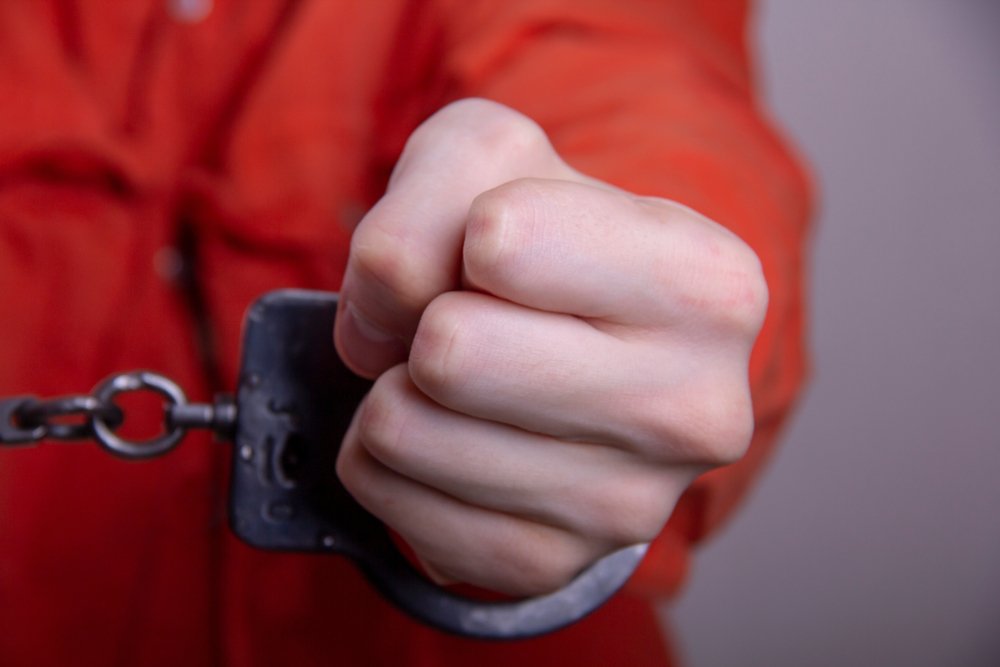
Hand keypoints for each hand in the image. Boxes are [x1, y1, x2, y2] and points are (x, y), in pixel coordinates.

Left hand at [334, 99, 766, 595]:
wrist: (592, 345)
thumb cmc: (549, 241)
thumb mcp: (497, 159)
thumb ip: (429, 191)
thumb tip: (379, 330)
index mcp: (710, 286)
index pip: (499, 241)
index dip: (474, 230)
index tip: (508, 252)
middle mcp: (693, 410)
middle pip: (449, 350)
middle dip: (429, 319)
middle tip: (471, 321)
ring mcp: (626, 506)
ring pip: (403, 430)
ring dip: (398, 386)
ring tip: (463, 378)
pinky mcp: (547, 563)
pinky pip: (386, 493)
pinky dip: (387, 452)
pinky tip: (449, 432)